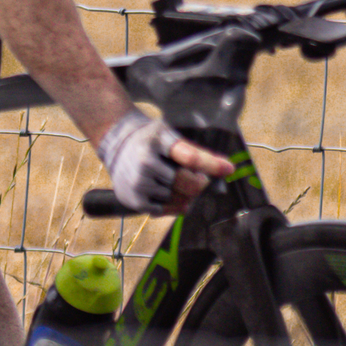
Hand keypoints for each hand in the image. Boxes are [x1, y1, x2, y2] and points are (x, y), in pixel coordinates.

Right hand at [98, 108, 232, 213]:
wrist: (117, 144)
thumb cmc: (150, 140)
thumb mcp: (169, 135)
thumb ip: (195, 152)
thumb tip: (226, 168)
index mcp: (158, 141)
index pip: (190, 156)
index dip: (211, 164)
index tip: (229, 169)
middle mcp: (146, 162)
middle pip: (187, 183)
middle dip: (198, 183)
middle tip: (198, 179)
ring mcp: (139, 183)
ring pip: (178, 198)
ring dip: (185, 195)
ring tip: (175, 182)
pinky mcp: (134, 200)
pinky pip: (165, 210)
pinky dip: (173, 205)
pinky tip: (169, 193)